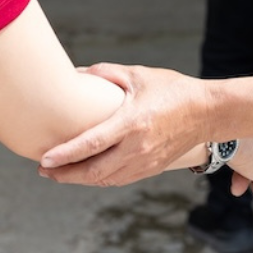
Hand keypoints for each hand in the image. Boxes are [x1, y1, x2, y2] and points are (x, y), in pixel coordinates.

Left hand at [38, 63, 209, 186]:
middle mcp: (138, 148)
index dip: (65, 155)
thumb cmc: (173, 89)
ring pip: (105, 180)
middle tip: (44, 171)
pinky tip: (88, 172)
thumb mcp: (139, 75)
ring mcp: (146, 162)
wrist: (208, 112)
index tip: (44, 160)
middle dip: (65, 175)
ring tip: (60, 174)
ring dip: (80, 179)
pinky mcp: (152, 169)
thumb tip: (77, 72)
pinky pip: (120, 179)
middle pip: (94, 171)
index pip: (91, 145)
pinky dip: (100, 179)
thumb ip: (106, 73)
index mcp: (132, 123)